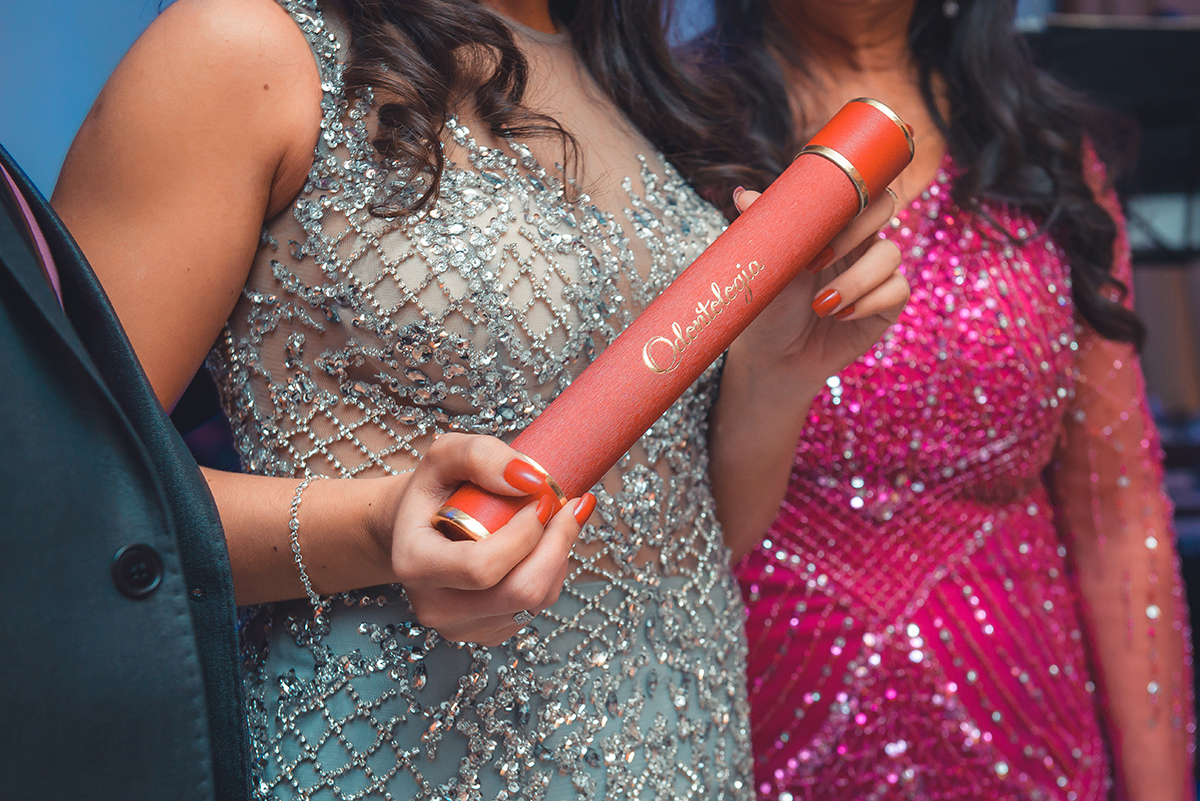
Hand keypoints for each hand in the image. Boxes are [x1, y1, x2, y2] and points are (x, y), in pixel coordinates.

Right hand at [384, 433, 595, 645]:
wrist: (416, 526)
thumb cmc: (432, 490)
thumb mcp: (444, 455)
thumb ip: (481, 456)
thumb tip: (530, 481)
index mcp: (415, 564)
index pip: (483, 566)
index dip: (525, 534)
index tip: (543, 499)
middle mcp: (435, 606)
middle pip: (520, 591)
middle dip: (557, 544)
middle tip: (568, 506)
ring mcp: (462, 626)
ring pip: (536, 601)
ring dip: (559, 555)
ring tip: (557, 519)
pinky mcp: (487, 632)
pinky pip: (536, 607)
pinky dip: (551, 572)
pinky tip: (542, 545)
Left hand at [728, 187, 907, 399]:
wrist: (772, 358)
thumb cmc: (767, 308)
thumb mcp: (764, 270)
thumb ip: (762, 230)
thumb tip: (741, 195)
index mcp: (832, 224)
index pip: (857, 188)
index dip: (847, 198)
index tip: (814, 228)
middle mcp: (858, 242)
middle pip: (885, 206)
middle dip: (855, 232)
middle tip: (816, 263)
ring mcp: (875, 272)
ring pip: (890, 254)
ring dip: (855, 279)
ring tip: (820, 305)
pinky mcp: (887, 305)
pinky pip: (898, 289)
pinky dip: (869, 302)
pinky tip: (840, 316)